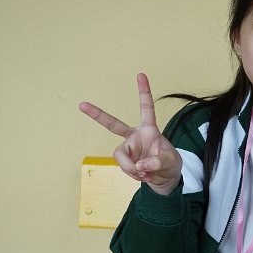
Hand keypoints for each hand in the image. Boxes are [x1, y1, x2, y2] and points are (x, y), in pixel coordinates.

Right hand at [79, 73, 181, 195]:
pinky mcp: (124, 160)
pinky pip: (124, 167)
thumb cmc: (170, 164)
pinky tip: (142, 174)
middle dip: (97, 115)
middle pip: (113, 124)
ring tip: (145, 172)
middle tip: (82, 104)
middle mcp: (135, 136)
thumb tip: (139, 165)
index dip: (144, 92)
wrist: (165, 178)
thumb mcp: (170, 162)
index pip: (146, 108)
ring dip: (132, 167)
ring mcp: (128, 148)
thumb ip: (157, 162)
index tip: (140, 74)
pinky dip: (133, 173)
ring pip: (121, 157)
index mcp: (149, 129)